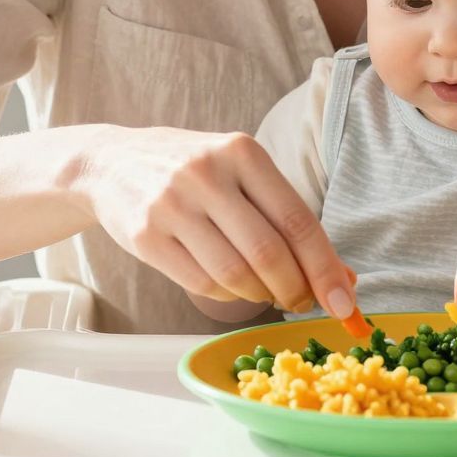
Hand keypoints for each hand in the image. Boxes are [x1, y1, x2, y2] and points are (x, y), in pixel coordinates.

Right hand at [79, 126, 354, 316]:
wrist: (110, 163)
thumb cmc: (193, 172)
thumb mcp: (241, 173)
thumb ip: (286, 217)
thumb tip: (342, 277)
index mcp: (242, 152)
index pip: (297, 220)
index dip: (325, 269)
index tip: (345, 304)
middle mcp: (207, 174)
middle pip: (268, 253)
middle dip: (294, 289)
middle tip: (301, 303)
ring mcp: (171, 205)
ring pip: (234, 274)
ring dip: (260, 295)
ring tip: (266, 293)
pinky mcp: (144, 235)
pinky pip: (201, 283)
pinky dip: (227, 297)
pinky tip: (232, 288)